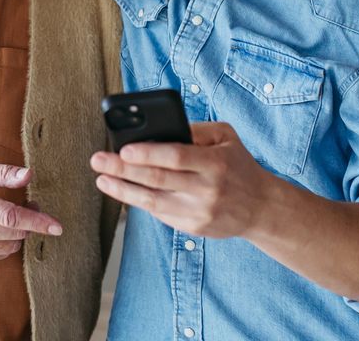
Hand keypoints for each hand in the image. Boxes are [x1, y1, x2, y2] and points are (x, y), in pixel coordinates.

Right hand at [0, 160, 62, 263]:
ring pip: (11, 245)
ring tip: (12, 217)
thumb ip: (3, 173)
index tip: (57, 226)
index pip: (12, 217)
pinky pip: (0, 255)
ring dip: (19, 233)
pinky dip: (6, 243)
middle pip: (15, 232)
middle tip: (30, 206)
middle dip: (30, 221)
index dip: (37, 222)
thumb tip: (28, 175)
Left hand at [90, 122, 272, 238]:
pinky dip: (138, 201)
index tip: (123, 149)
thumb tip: (158, 130)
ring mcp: (199, 211)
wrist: (260, 207)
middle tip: (98, 160)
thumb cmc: (238, 165)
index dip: (148, 153)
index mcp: (215, 163)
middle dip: (123, 169)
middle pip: (158, 179)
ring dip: (123, 190)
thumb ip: (195, 131)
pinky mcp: (193, 227)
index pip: (176, 157)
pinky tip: (123, 190)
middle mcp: (207, 189)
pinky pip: (160, 213)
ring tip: (102, 179)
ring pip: (153, 201)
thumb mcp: (226, 137)